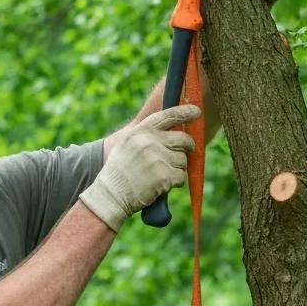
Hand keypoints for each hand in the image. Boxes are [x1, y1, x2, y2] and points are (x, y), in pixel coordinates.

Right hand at [80, 104, 199, 231]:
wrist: (110, 195)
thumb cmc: (119, 171)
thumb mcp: (126, 144)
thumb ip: (146, 136)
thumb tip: (174, 132)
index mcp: (140, 131)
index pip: (167, 116)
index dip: (184, 112)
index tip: (196, 111)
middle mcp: (149, 142)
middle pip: (183, 139)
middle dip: (188, 146)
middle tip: (186, 152)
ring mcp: (157, 158)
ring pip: (183, 160)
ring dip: (177, 168)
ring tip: (160, 175)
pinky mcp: (164, 176)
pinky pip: (182, 177)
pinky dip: (176, 182)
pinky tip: (161, 185)